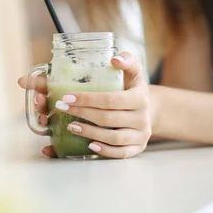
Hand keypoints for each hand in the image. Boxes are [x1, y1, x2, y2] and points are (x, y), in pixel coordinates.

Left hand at [18, 52, 152, 158]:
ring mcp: (141, 135)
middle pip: (108, 118)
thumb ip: (126, 59)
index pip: (110, 99)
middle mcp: (142, 118)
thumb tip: (114, 59)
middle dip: (82, 113)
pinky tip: (89, 145)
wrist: (150, 108)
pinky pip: (121, 153)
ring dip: (89, 133)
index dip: (88, 99)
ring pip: (113, 138)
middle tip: (62, 109)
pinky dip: (105, 151)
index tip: (67, 97)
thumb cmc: (133, 86)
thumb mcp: (134, 69)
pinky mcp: (138, 148)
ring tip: (71, 126)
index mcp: (140, 97)